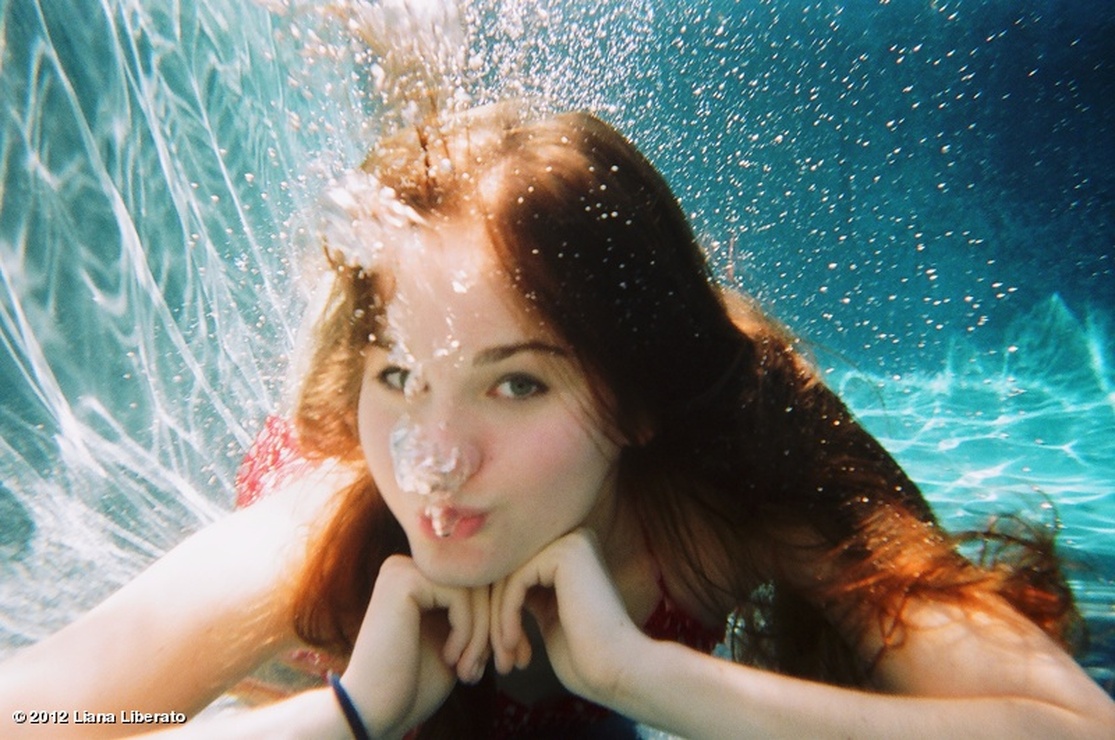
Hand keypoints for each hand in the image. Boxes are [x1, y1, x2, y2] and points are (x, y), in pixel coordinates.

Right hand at [340, 555, 490, 737]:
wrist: (372, 711)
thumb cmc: (415, 682)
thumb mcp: (456, 639)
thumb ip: (477, 609)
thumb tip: (514, 583)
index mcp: (417, 576)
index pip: (478, 582)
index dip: (496, 620)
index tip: (495, 659)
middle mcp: (407, 565)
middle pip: (479, 582)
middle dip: (492, 628)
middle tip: (487, 667)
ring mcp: (402, 569)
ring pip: (474, 589)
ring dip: (481, 635)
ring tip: (469, 670)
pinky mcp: (403, 581)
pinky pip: (460, 596)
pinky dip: (466, 631)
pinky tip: (450, 658)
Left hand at [490, 529, 647, 704]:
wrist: (619, 669)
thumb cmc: (587, 656)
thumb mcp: (551, 615)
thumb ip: (531, 592)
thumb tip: (497, 581)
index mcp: (574, 552)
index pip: (517, 573)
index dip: (503, 613)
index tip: (507, 652)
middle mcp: (574, 539)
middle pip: (510, 572)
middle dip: (498, 618)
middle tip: (503, 659)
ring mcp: (571, 543)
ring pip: (508, 577)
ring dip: (499, 621)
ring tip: (506, 657)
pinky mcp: (563, 555)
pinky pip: (514, 581)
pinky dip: (506, 615)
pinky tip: (513, 643)